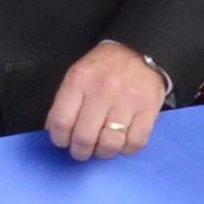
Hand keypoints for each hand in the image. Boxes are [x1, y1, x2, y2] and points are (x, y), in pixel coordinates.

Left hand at [46, 39, 174, 160]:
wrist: (140, 50)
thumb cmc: (104, 68)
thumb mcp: (78, 75)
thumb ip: (65, 102)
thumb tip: (55, 132)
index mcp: (79, 81)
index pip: (61, 122)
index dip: (59, 139)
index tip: (63, 141)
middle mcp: (102, 91)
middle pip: (84, 138)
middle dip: (80, 151)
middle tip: (82, 150)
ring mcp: (127, 101)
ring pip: (109, 144)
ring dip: (103, 152)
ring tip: (102, 147)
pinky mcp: (148, 110)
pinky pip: (135, 143)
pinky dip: (126, 149)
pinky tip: (122, 141)